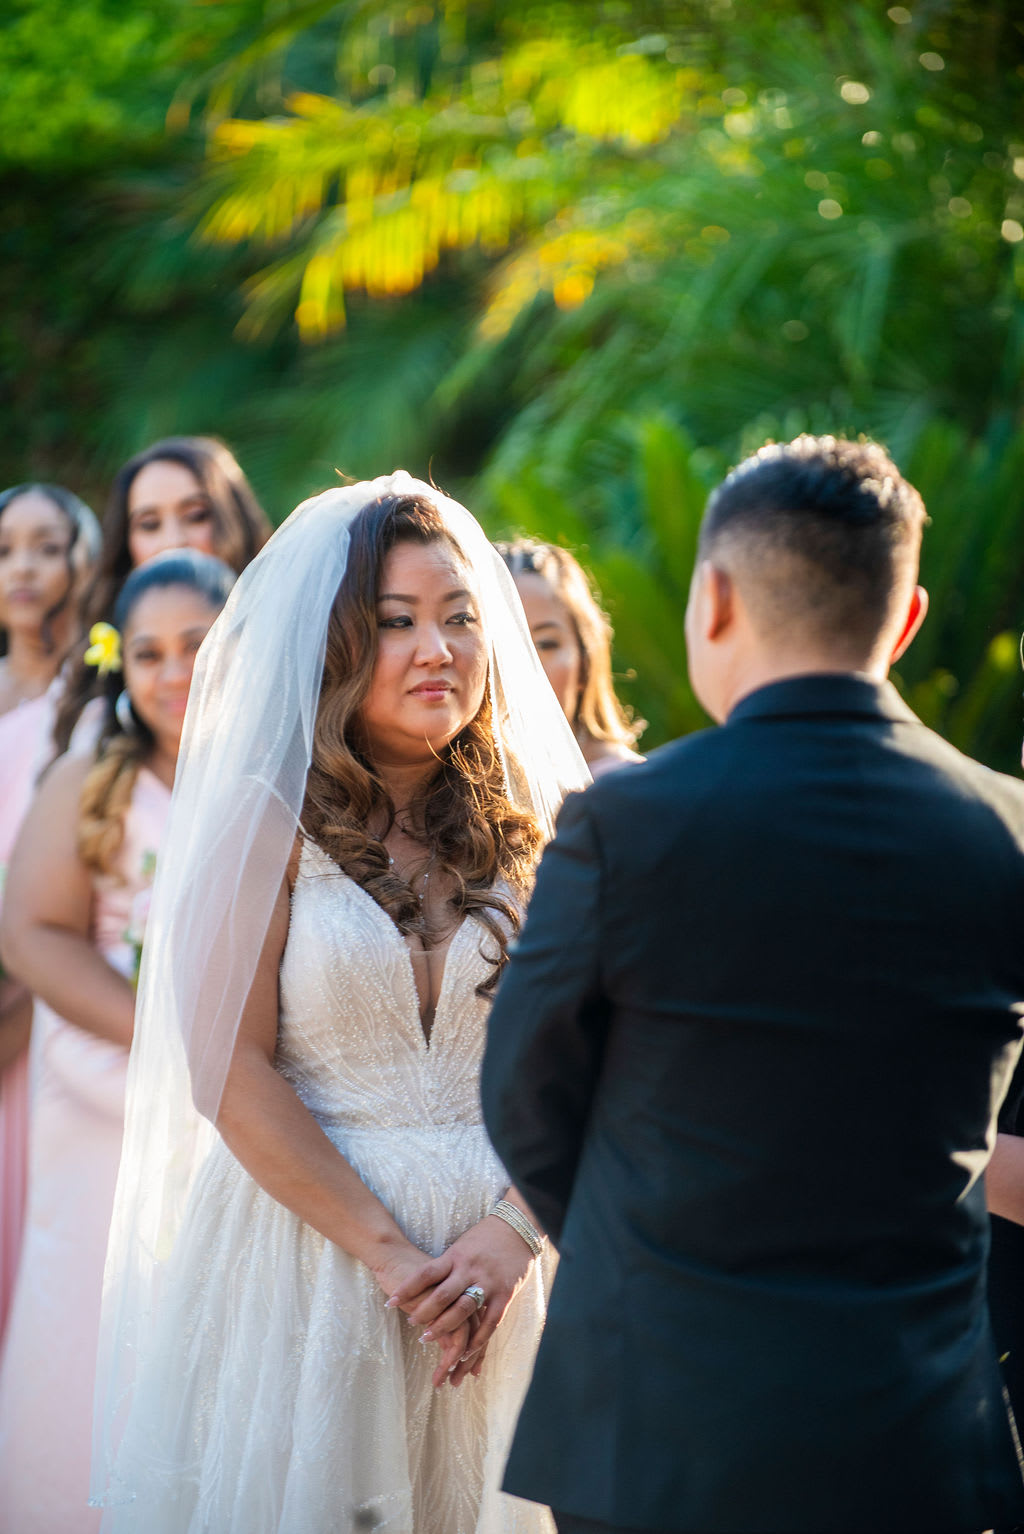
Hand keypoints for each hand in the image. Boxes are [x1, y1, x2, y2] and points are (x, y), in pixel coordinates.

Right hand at [370, 1237, 474, 1388]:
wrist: (395, 1251)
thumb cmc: (416, 1273)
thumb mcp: (439, 1291)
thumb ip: (449, 1310)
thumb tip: (451, 1341)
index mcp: (472, 1290)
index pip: (483, 1327)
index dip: (479, 1353)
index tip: (475, 1374)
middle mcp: (468, 1289)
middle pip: (477, 1333)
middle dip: (469, 1362)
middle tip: (457, 1382)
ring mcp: (453, 1291)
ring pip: (462, 1333)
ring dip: (452, 1361)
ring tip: (441, 1379)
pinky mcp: (435, 1295)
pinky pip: (443, 1326)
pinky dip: (440, 1347)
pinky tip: (434, 1366)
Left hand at [389, 1214, 534, 1373]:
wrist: (518, 1229)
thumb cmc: (485, 1237)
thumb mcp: (461, 1246)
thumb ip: (447, 1265)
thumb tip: (423, 1281)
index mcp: (456, 1256)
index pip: (426, 1273)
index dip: (407, 1288)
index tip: (390, 1302)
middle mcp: (469, 1270)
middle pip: (442, 1295)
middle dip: (423, 1312)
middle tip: (410, 1323)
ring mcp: (488, 1283)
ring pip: (463, 1310)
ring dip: (444, 1327)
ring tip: (427, 1338)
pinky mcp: (504, 1295)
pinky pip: (490, 1322)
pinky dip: (477, 1339)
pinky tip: (465, 1352)